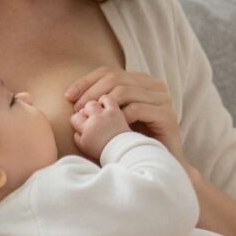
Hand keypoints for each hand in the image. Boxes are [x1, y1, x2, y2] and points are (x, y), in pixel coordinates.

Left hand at [65, 67, 185, 165]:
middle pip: (116, 78)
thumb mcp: (115, 117)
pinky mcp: (167, 115)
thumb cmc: (133, 141)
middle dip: (92, 93)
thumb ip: (103, 102)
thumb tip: (71, 94)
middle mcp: (155, 85)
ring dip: (103, 105)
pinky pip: (137, 109)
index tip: (68, 96)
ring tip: (91, 120)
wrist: (160, 164)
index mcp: (143, 81)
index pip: (110, 71)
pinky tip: (110, 129)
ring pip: (125, 91)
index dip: (86, 81)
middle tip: (77, 110)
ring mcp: (163, 99)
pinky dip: (120, 117)